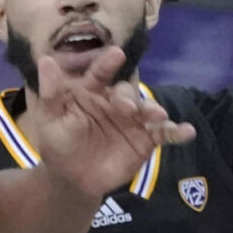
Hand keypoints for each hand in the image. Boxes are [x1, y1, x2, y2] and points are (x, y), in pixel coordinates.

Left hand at [29, 46, 194, 200]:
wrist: (72, 178)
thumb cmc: (58, 143)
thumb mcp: (50, 119)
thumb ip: (51, 93)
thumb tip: (45, 61)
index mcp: (92, 92)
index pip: (100, 74)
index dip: (107, 64)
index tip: (116, 54)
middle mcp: (115, 102)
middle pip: (127, 92)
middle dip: (128, 97)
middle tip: (126, 107)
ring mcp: (133, 120)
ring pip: (148, 110)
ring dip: (154, 111)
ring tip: (159, 116)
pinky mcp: (146, 140)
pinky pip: (163, 134)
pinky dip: (177, 132)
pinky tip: (187, 132)